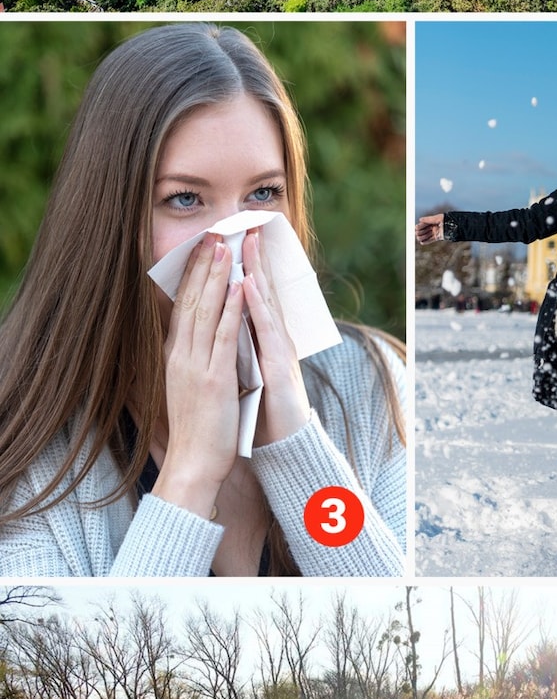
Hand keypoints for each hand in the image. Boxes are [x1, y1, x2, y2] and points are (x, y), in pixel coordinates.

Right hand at [153, 236, 244, 517]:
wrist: (192, 463)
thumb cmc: (195, 429)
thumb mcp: (184, 386)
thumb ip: (189, 359)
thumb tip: (191, 338)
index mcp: (176, 357)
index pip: (182, 306)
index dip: (191, 276)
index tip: (200, 248)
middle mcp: (182, 355)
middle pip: (191, 301)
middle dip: (202, 265)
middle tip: (212, 234)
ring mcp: (197, 365)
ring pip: (206, 310)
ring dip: (216, 276)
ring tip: (224, 245)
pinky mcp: (215, 378)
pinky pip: (223, 336)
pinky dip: (231, 308)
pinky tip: (239, 285)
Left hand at [242, 230, 311, 443]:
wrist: (284, 444)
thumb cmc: (263, 410)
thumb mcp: (246, 370)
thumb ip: (239, 346)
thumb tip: (224, 325)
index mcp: (264, 339)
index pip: (251, 295)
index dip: (243, 267)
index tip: (231, 239)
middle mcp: (274, 338)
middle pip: (261, 289)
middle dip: (252, 257)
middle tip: (244, 223)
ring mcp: (279, 350)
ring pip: (265, 302)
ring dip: (256, 269)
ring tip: (248, 242)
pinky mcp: (279, 366)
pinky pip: (265, 330)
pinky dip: (255, 305)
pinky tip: (247, 284)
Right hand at [416, 213, 444, 243]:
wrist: (455, 226)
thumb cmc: (447, 220)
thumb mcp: (437, 218)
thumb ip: (429, 219)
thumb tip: (420, 219)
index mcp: (433, 221)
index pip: (424, 224)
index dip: (420, 226)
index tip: (416, 228)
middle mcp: (434, 227)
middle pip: (424, 230)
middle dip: (420, 232)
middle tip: (417, 233)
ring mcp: (436, 232)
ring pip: (427, 235)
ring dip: (422, 237)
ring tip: (418, 238)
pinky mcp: (438, 237)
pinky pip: (431, 240)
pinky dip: (426, 241)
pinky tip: (422, 242)